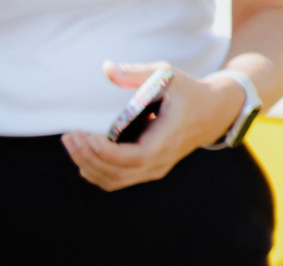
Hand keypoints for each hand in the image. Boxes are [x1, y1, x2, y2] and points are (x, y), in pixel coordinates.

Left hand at [62, 62, 246, 189]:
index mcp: (168, 139)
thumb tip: (106, 68)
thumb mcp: (167, 76)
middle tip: (69, 136)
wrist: (213, 112)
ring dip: (86, 164)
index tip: (86, 137)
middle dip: (87, 157)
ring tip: (71, 142)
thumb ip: (137, 73)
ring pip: (112, 181)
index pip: (134, 158)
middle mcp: (159, 161)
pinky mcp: (145, 171)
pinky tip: (82, 151)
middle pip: (116, 174)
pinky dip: (94, 169)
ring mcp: (152, 170)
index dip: (107, 153)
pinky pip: (114, 179)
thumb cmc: (187, 91)